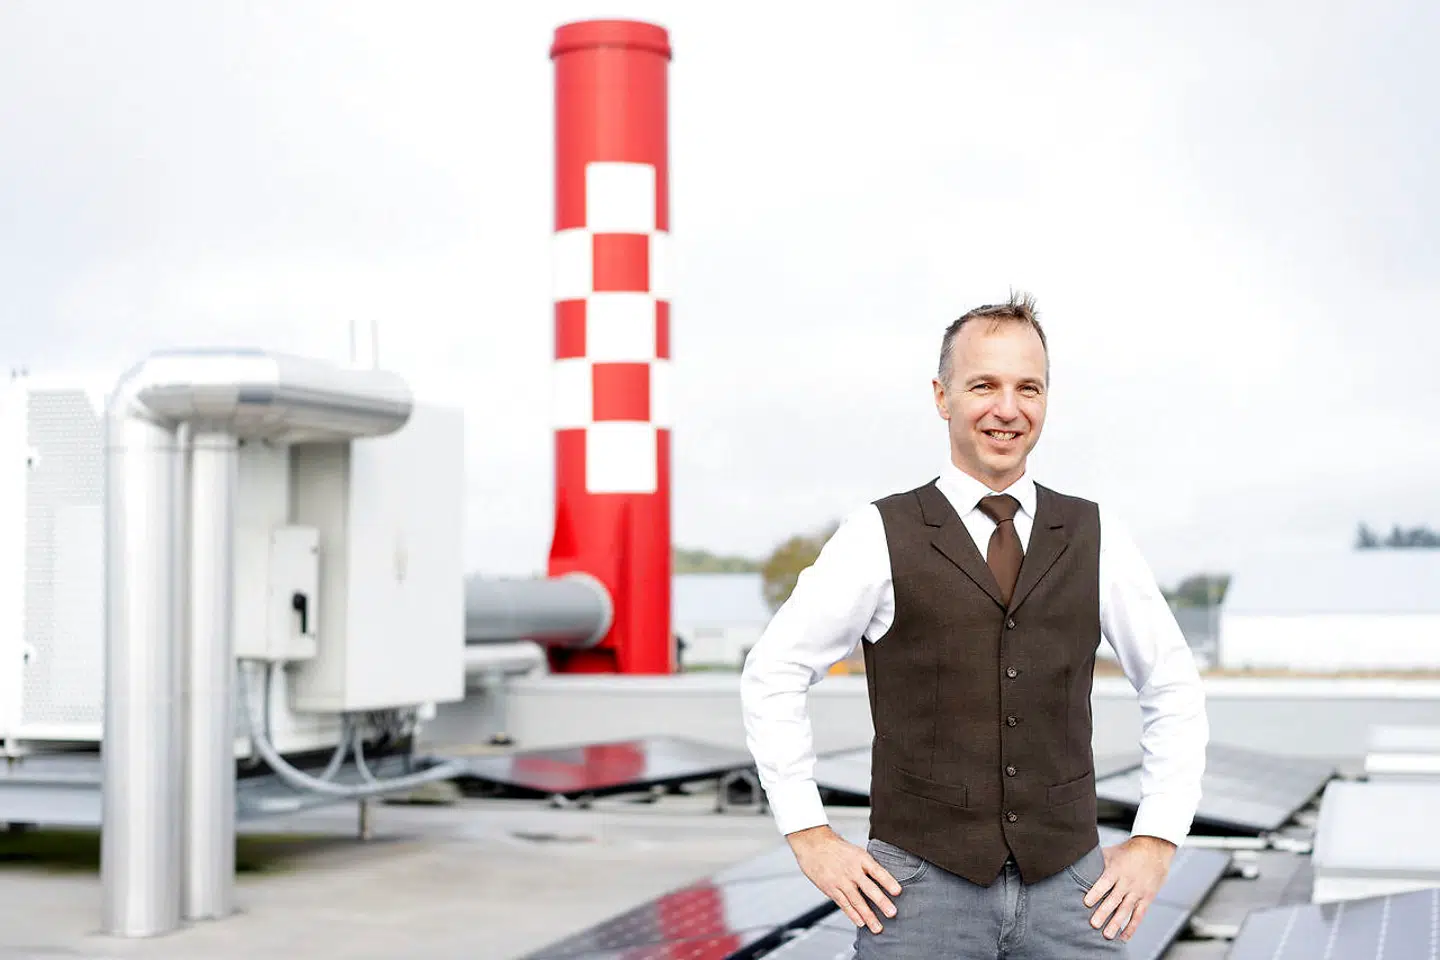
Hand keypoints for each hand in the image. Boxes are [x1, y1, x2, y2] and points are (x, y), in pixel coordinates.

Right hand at [786, 825, 902, 932]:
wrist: (812, 844)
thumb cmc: (836, 848)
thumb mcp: (855, 851)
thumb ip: (867, 866)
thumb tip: (884, 880)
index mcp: (860, 858)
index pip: (877, 871)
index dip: (888, 881)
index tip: (898, 891)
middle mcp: (851, 870)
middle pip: (869, 888)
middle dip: (881, 902)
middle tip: (892, 913)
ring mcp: (840, 881)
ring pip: (856, 901)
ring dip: (868, 916)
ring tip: (878, 927)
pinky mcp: (830, 889)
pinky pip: (844, 904)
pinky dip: (852, 914)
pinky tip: (861, 922)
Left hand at [1083, 835, 1174, 941]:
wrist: (1155, 850)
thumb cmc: (1128, 851)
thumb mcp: (1111, 853)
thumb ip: (1097, 862)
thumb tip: (1076, 863)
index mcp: (1117, 870)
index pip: (1105, 882)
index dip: (1096, 892)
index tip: (1086, 902)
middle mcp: (1127, 882)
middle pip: (1114, 899)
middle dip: (1104, 912)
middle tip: (1094, 924)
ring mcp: (1138, 892)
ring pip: (1126, 910)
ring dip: (1116, 924)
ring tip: (1106, 935)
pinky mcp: (1146, 899)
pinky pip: (1139, 915)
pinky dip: (1131, 927)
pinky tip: (1123, 938)